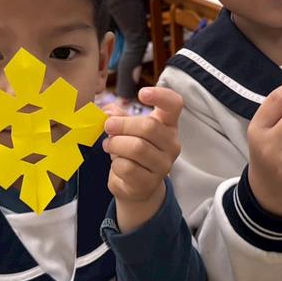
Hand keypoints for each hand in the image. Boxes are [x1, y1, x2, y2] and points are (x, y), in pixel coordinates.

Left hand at [104, 87, 182, 231]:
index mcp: (168, 125)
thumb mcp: (128, 130)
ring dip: (116, 144)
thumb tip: (107, 112)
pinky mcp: (150, 182)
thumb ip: (118, 117)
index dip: (161, 96)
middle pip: (149, 127)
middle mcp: (172, 144)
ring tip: (108, 145)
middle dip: (122, 125)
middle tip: (108, 126)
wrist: (137, 186)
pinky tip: (116, 163)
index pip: (174, 104)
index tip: (141, 94)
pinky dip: (116, 163)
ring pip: (137, 148)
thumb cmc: (133, 151)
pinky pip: (128, 167)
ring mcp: (164, 165)